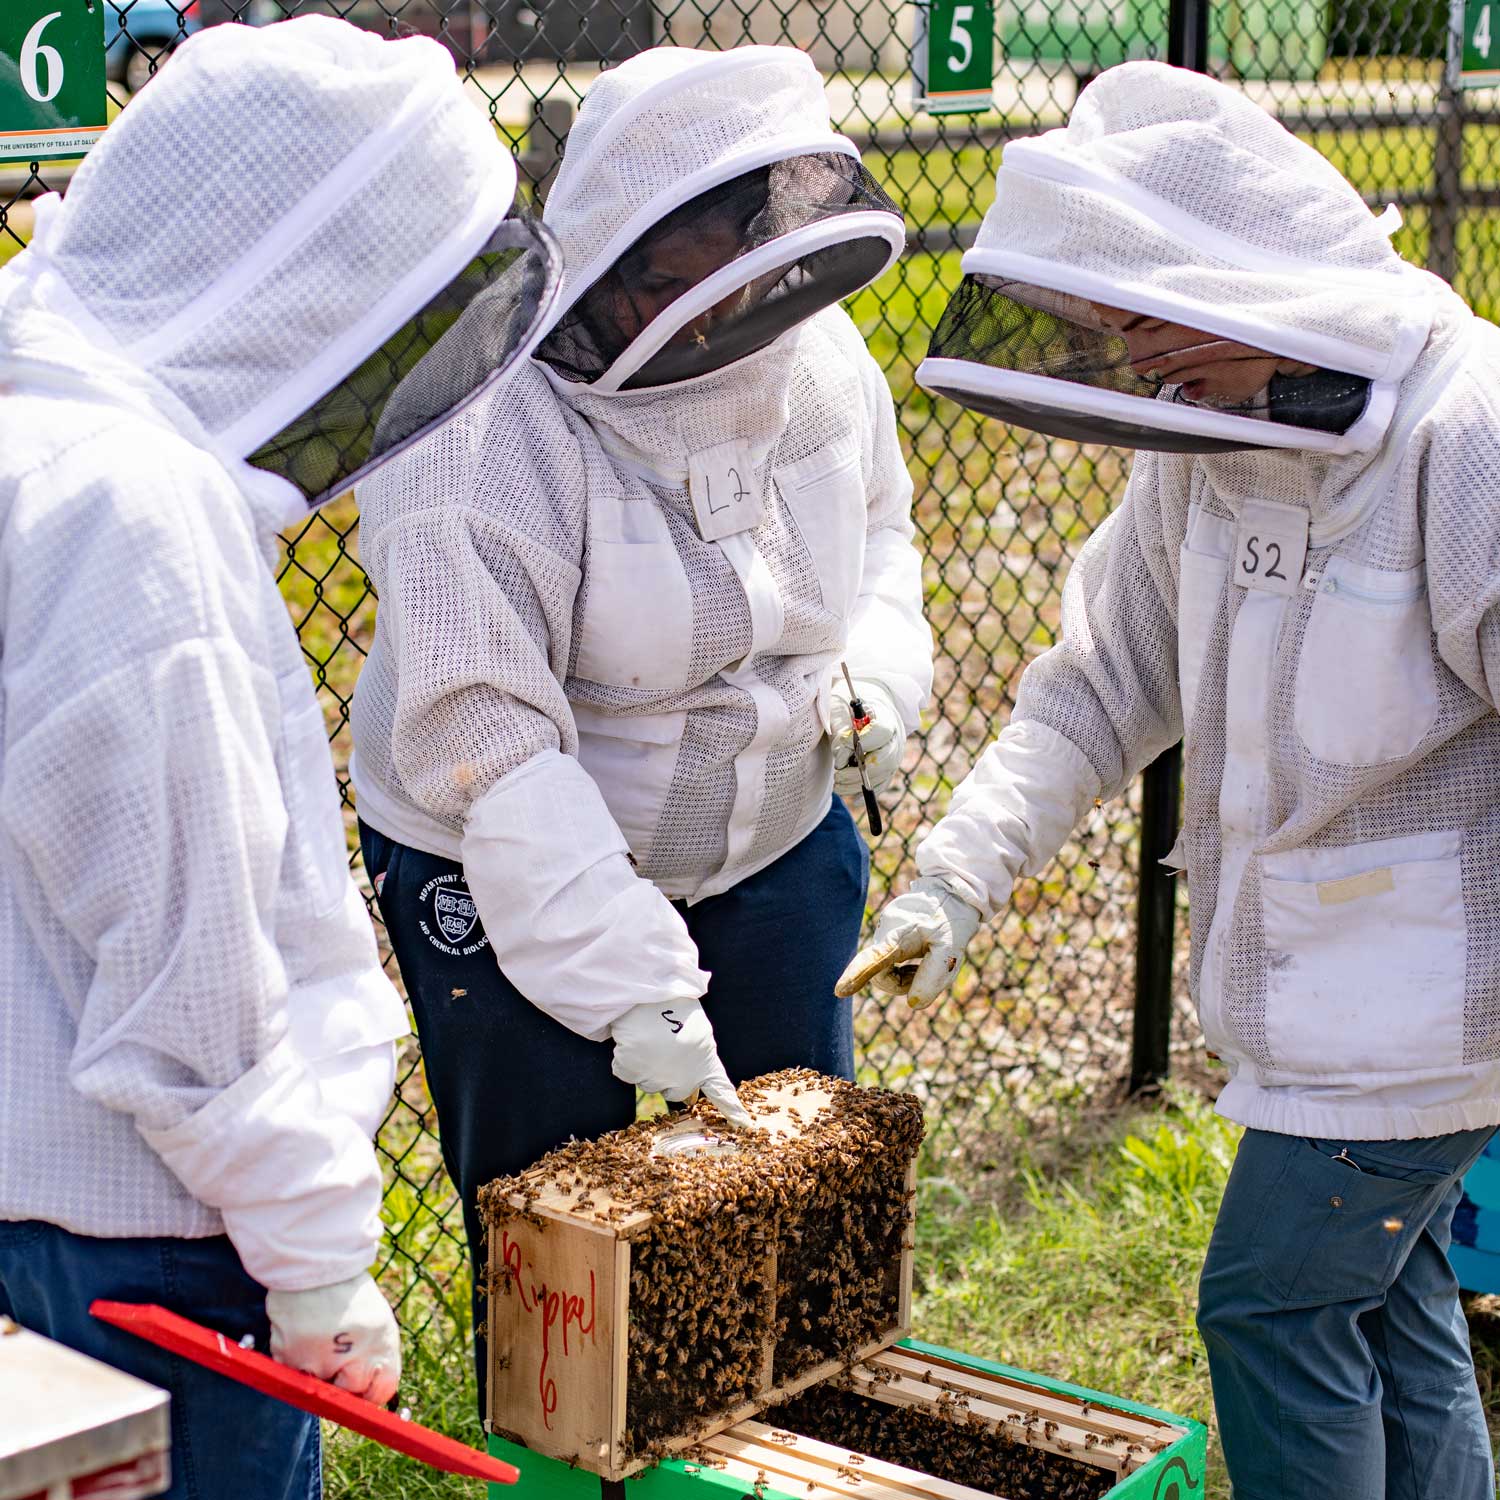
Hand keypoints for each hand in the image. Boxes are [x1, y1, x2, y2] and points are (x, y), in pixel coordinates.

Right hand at [266, 1272, 400, 1404]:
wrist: (315, 1261)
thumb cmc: (349, 1293)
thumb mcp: (376, 1320)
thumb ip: (374, 1355)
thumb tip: (368, 1390)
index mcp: (382, 1343)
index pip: (381, 1392)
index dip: (370, 1392)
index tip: (361, 1386)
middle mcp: (354, 1355)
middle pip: (348, 1394)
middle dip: (341, 1382)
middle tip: (334, 1354)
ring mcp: (320, 1360)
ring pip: (317, 1386)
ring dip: (315, 1369)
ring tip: (318, 1335)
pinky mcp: (290, 1357)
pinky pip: (291, 1372)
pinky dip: (294, 1357)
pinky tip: (301, 1331)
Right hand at [610, 998, 752, 1127]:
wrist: (647, 990)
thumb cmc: (673, 1008)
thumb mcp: (697, 1033)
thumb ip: (697, 1062)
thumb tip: (690, 1098)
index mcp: (704, 1060)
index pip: (721, 1090)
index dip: (732, 1108)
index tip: (745, 1124)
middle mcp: (683, 1075)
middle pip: (675, 1092)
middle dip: (669, 1077)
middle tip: (663, 1049)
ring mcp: (656, 1076)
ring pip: (648, 1082)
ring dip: (646, 1064)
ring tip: (648, 1037)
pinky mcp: (631, 1071)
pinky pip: (626, 1071)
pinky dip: (626, 1058)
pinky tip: (632, 1038)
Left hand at [830, 679, 904, 796]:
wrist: (862, 704)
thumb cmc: (848, 705)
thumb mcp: (839, 708)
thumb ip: (840, 729)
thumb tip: (841, 758)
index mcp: (885, 716)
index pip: (881, 732)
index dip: (862, 743)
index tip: (842, 746)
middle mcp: (895, 736)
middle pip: (887, 759)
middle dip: (860, 772)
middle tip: (838, 775)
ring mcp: (895, 752)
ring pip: (884, 774)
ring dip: (860, 783)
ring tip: (838, 783)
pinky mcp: (889, 765)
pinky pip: (883, 782)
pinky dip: (869, 791)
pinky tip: (854, 798)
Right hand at [835, 876, 981, 1007]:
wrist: (951, 892)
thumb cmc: (952, 919)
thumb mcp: (952, 948)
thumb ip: (934, 976)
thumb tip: (913, 1003)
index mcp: (900, 935)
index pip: (875, 959)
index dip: (857, 975)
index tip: (840, 990)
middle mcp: (885, 931)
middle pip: (881, 975)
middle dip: (902, 984)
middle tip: (928, 975)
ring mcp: (882, 931)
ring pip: (884, 970)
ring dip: (905, 976)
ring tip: (928, 961)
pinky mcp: (885, 933)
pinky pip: (887, 961)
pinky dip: (903, 968)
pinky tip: (921, 956)